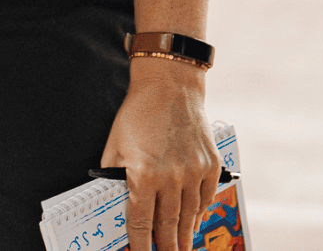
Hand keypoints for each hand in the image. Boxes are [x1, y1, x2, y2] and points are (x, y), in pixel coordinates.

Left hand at [100, 59, 217, 249]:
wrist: (170, 88)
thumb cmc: (137, 115)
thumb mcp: (114, 146)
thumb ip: (114, 176)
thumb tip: (112, 201)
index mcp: (143, 174)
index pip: (141, 221)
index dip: (140, 244)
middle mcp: (172, 178)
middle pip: (168, 225)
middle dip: (166, 247)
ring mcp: (194, 173)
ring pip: (189, 216)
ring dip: (184, 237)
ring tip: (181, 249)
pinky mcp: (211, 167)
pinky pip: (205, 199)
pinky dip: (199, 215)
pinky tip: (193, 224)